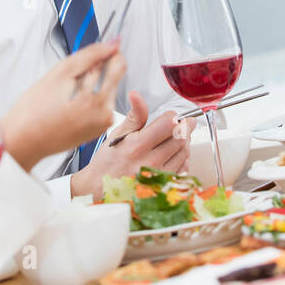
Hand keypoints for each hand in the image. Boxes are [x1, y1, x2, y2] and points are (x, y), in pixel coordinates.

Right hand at [0, 40, 125, 171]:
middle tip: (70, 76)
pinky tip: (67, 103)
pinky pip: (98, 107)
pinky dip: (86, 99)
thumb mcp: (61, 73)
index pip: (118, 67)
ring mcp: (100, 127)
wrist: (20, 142)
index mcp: (99, 103)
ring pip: (104, 92)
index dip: (108, 53)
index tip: (97, 50)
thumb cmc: (33, 112)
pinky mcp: (93, 132)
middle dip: (95, 70)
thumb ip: (91, 55)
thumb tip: (113, 43)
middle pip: (111, 79)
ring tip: (65, 92)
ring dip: (90, 84)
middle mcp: (105, 118)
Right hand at [70, 91, 193, 197]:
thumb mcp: (117, 134)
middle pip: (180, 137)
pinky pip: (183, 168)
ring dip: (184, 142)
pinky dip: (182, 159)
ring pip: (184, 152)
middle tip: (182, 123)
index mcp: (137, 146)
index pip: (169, 124)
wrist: (100, 190)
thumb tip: (136, 95)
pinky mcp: (163, 186)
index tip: (172, 115)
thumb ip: (134, 115)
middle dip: (184, 126)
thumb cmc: (108, 162)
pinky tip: (173, 155)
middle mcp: (149, 162)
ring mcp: (158, 176)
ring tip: (176, 138)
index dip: (173, 116)